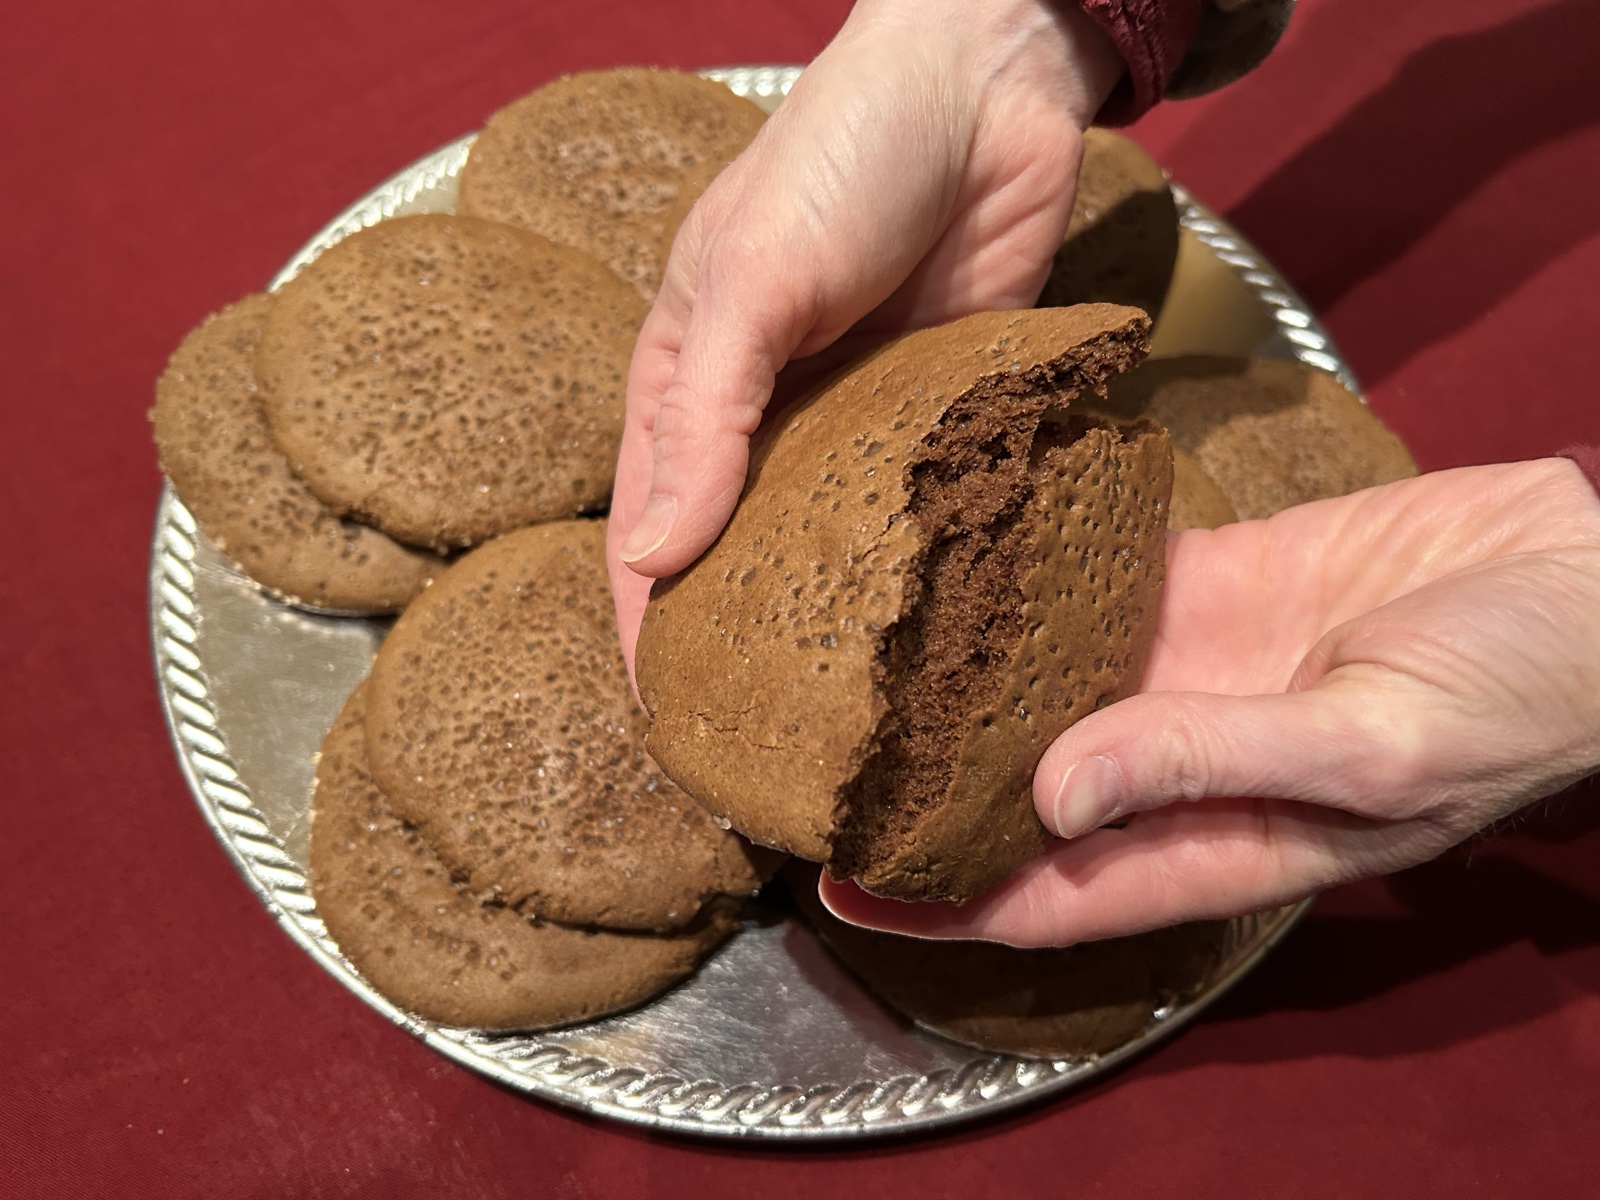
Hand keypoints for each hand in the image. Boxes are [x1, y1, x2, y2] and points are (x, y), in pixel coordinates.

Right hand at [606, 0, 1123, 670]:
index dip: (653, 634)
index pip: (653, 535)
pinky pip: (930, 515)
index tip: (673, 732)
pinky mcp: (946, 425)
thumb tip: (652, 558)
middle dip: (749, 654)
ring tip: (863, 735)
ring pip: (839, 554)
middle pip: (744, 562)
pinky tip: (944, 644)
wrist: (986, 86)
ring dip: (843, 632)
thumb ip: (706, 420)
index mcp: (690, 386)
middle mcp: (769, 422)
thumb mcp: (750, 283)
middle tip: (776, 763)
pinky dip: (930, 574)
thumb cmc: (840, 159)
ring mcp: (861, 430)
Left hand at [821, 459, 1599, 945]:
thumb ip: (1212, 761)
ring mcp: (1195, 667)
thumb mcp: (1370, 744)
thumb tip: (1052, 795)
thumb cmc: (1517, 689)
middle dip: (931, 791)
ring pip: (1049, 680)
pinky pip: (1098, 583)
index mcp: (1230, 835)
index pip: (1062, 891)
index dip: (953, 901)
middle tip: (818, 766)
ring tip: (856, 660)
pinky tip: (956, 550)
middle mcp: (1189, 760)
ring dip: (965, 678)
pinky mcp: (1213, 582)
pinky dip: (1032, 572)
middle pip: (1029, 791)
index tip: (844, 888)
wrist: (1590, 571)